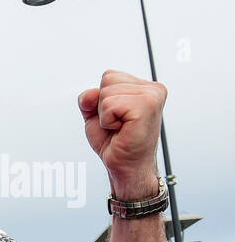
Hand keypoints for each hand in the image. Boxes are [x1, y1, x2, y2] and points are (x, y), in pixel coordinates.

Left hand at [78, 70, 166, 198]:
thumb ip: (89, 99)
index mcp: (144, 87)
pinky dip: (108, 120)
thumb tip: (91, 93)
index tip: (116, 117)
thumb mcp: (95, 115)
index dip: (101, 99)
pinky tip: (122, 129)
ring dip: (105, 115)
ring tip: (121, 127)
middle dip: (102, 106)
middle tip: (118, 125)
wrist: (126, 166)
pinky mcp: (147, 106)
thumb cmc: (115, 142)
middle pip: (107, 81)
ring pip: (106, 93)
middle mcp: (153, 88)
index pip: (109, 76)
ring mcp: (152, 95)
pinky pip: (109, 105)